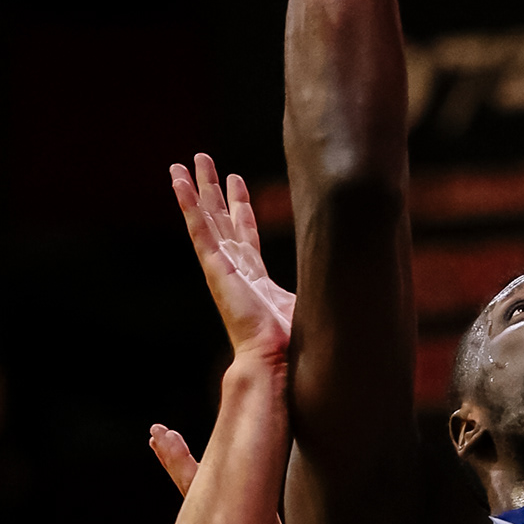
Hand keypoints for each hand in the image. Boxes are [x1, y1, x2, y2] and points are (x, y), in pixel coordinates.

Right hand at [171, 155, 295, 372]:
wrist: (275, 360)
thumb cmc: (293, 343)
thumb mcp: (307, 303)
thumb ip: (316, 286)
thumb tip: (346, 278)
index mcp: (254, 278)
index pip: (245, 235)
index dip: (241, 208)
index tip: (238, 184)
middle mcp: (234, 269)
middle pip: (221, 220)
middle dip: (214, 191)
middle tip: (204, 163)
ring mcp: (221, 267)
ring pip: (204, 219)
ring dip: (194, 190)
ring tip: (182, 164)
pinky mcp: (215, 268)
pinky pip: (198, 229)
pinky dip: (187, 204)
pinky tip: (177, 182)